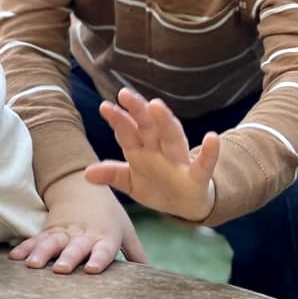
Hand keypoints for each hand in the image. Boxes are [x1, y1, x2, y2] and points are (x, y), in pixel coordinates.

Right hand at [11, 171, 147, 274]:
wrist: (83, 188)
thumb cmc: (109, 216)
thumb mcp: (125, 230)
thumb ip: (136, 253)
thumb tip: (151, 275)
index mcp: (105, 236)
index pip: (103, 249)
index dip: (98, 258)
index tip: (92, 269)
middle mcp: (84, 235)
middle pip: (75, 247)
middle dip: (68, 258)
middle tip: (61, 269)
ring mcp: (64, 232)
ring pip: (52, 243)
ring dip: (42, 254)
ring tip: (32, 265)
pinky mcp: (49, 231)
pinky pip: (36, 239)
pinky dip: (25, 247)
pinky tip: (15, 258)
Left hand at [83, 87, 218, 222]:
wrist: (186, 204)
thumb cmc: (157, 185)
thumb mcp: (131, 182)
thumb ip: (112, 174)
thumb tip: (86, 174)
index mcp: (142, 149)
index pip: (129, 131)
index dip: (118, 120)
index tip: (105, 107)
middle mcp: (160, 149)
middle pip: (149, 127)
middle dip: (138, 111)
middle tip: (125, 94)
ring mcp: (180, 161)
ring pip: (173, 137)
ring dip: (166, 122)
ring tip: (157, 106)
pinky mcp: (198, 176)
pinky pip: (205, 163)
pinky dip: (209, 152)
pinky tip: (211, 138)